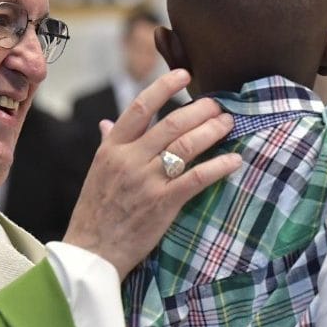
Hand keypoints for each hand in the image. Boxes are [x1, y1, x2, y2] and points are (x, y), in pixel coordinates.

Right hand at [64, 70, 241, 277]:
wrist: (91, 252)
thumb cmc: (95, 212)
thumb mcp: (96, 172)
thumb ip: (107, 144)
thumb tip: (108, 123)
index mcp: (111, 148)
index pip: (140, 107)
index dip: (164, 87)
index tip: (184, 75)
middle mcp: (129, 159)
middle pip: (171, 123)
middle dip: (200, 110)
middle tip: (219, 106)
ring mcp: (146, 181)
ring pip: (186, 146)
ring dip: (212, 131)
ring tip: (229, 123)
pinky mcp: (163, 204)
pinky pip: (197, 178)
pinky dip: (219, 166)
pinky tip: (234, 160)